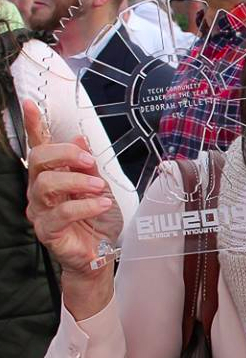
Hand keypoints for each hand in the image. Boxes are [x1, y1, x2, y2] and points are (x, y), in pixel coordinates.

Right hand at [24, 100, 121, 277]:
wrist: (103, 252)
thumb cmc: (98, 221)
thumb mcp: (100, 187)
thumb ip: (88, 165)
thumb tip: (80, 138)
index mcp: (53, 175)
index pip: (39, 146)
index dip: (33, 125)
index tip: (30, 104)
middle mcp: (40, 190)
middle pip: (38, 160)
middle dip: (65, 154)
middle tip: (89, 161)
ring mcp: (40, 210)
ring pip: (47, 184)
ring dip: (78, 181)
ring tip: (99, 188)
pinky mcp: (46, 230)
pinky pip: (61, 212)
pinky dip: (84, 205)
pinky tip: (100, 204)